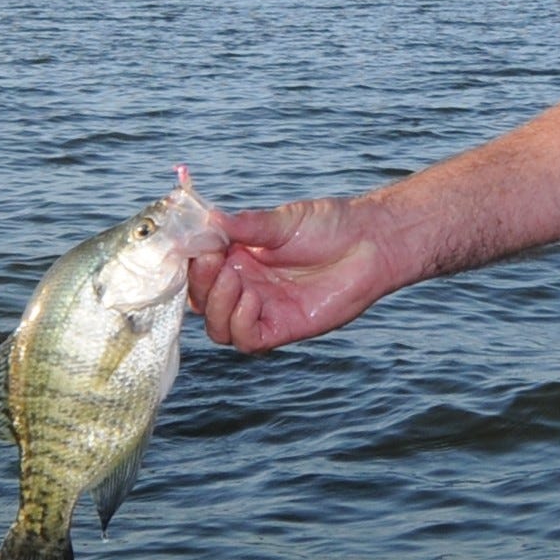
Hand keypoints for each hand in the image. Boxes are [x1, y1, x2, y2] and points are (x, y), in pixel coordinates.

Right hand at [192, 196, 413, 353]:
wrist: (371, 242)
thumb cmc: (329, 226)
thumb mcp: (283, 220)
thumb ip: (247, 225)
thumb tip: (210, 219)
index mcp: (238, 258)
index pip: (198, 271)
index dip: (188, 263)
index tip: (190, 246)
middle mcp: (245, 286)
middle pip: (201, 301)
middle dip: (199, 284)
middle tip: (211, 260)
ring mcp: (262, 309)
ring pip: (218, 326)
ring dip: (217, 305)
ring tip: (233, 280)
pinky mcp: (283, 328)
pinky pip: (247, 340)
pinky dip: (239, 323)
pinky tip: (252, 299)